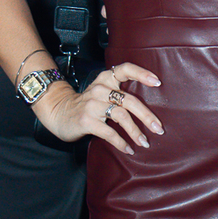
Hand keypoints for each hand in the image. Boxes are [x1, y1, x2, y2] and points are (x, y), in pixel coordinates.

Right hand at [32, 62, 162, 151]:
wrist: (58, 112)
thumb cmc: (87, 104)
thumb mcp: (102, 92)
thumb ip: (120, 94)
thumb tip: (149, 110)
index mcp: (106, 79)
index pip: (125, 69)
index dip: (142, 74)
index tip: (157, 82)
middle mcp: (100, 89)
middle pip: (129, 100)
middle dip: (147, 116)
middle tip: (158, 128)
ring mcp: (92, 105)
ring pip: (121, 116)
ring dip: (136, 131)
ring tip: (145, 142)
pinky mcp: (87, 121)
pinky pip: (109, 132)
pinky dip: (121, 142)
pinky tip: (128, 149)